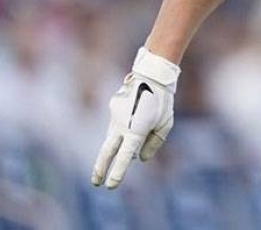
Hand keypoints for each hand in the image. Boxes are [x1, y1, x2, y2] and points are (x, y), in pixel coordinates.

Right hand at [91, 47, 179, 189]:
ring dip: (118, 143)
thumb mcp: (164, 124)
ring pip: (112, 136)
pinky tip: (137, 111)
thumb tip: (139, 159)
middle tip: (96, 182)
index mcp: (136, 131)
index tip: (110, 185)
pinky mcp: (113, 108)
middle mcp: (122, 125)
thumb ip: (153, 143)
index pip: (124, 157)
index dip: (117, 172)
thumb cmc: (162, 102)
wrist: (152, 76)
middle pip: (106, 151)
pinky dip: (124, 124)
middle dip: (100, 168)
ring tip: (139, 128)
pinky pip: (118, 122)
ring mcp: (115, 116)